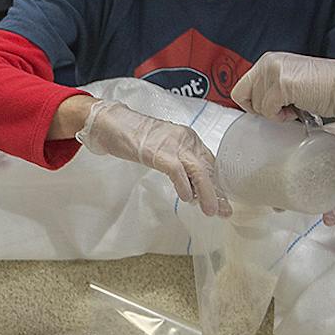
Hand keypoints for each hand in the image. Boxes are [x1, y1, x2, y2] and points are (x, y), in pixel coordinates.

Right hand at [77, 99, 229, 216]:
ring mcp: (172, 144)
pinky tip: (186, 198)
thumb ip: (180, 164)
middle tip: (223, 211)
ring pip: (198, 170)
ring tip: (210, 211)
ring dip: (206, 192)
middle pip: (208, 167)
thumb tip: (193, 189)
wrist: (111, 123)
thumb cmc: (135, 138)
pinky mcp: (157, 151)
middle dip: (217, 192)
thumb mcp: (165, 149)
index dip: (217, 184)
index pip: (210, 163)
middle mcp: (186, 139)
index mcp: (188, 138)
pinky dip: (184, 185)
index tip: (223, 201)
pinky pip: (177, 170)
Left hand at [231, 52, 334, 121]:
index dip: (252, 103)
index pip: (241, 86)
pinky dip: (280, 116)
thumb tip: (254, 104)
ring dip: (275, 113)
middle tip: (282, 109)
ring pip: (257, 105)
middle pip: (244, 96)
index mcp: (268, 60)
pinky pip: (268, 110)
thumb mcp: (289, 80)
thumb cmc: (322, 87)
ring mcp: (273, 72)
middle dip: (261, 109)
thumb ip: (270, 86)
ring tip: (294, 106)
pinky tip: (296, 110)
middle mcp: (268, 62)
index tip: (269, 108)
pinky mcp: (281, 84)